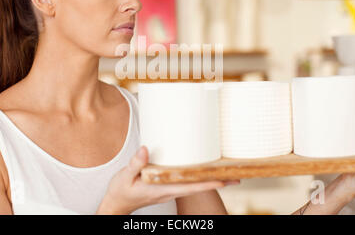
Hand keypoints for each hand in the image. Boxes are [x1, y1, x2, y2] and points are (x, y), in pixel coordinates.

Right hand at [96, 146, 239, 213]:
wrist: (117, 204)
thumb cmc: (121, 192)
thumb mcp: (124, 177)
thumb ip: (135, 164)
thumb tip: (146, 149)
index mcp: (162, 189)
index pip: (190, 187)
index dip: (208, 183)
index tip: (224, 179)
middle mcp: (170, 191)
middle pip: (198, 187)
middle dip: (217, 182)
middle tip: (236, 176)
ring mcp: (169, 190)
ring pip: (194, 186)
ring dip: (210, 180)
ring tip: (227, 174)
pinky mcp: (167, 187)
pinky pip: (186, 183)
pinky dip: (198, 178)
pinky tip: (203, 171)